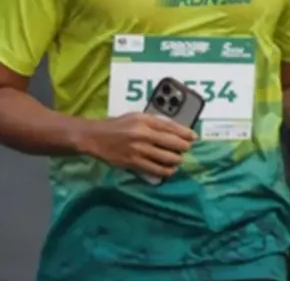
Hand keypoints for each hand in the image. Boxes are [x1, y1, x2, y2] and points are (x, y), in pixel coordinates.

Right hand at [80, 112, 195, 178]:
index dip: (185, 133)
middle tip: (186, 149)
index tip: (194, 137)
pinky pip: (154, 169)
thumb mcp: (137, 117)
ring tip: (178, 160)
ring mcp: (138, 150)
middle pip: (171, 143)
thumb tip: (175, 130)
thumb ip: (154, 122)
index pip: (170, 127)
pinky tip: (170, 170)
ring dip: (176, 160)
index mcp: (145, 121)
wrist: (95, 137)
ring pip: (165, 158)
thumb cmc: (118, 125)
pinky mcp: (132, 162)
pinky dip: (165, 171)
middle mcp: (143, 135)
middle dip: (183, 147)